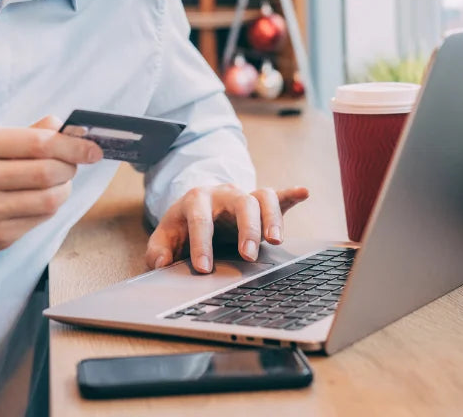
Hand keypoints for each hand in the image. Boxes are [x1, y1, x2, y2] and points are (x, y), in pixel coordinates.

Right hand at [0, 116, 101, 264]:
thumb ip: (26, 133)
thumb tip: (63, 126)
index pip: (38, 143)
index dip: (72, 145)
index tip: (93, 147)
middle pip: (47, 172)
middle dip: (71, 166)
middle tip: (74, 162)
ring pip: (49, 199)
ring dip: (64, 188)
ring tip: (59, 180)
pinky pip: (40, 219)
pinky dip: (50, 206)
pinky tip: (42, 198)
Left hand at [144, 184, 308, 272]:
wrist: (195, 206)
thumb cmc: (181, 226)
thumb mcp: (165, 236)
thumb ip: (158, 251)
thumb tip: (160, 265)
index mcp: (196, 200)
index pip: (200, 221)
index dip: (201, 244)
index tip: (204, 269)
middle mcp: (223, 194)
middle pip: (239, 204)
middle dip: (245, 229)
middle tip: (248, 256)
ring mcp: (243, 196)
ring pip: (261, 198)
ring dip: (271, 217)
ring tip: (277, 240)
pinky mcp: (259, 202)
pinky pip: (277, 195)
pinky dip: (291, 194)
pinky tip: (303, 193)